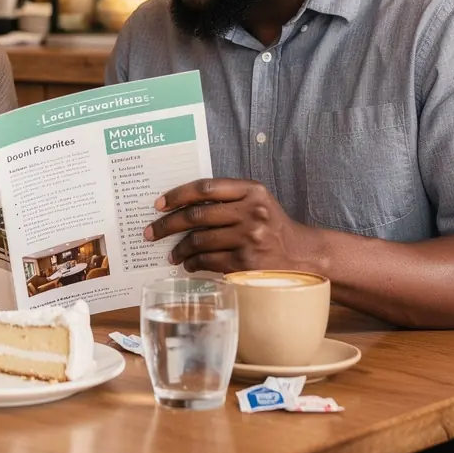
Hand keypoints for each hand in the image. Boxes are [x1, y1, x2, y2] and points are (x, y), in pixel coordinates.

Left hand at [144, 178, 322, 273]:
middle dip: (168, 225)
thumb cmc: (271, 225)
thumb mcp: (256, 200)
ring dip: (179, 248)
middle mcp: (252, 211)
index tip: (158, 204)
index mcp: (251, 190)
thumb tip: (180, 204)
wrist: (302, 255)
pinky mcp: (247, 263)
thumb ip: (226, 197)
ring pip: (200, 241)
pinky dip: (193, 263)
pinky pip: (209, 261)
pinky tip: (188, 264)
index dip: (177, 195)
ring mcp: (250, 238)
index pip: (205, 188)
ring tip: (171, 253)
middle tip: (151, 232)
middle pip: (197, 216)